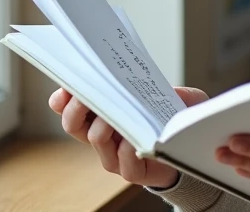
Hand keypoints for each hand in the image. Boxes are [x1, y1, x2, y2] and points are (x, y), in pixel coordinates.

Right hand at [48, 86, 208, 188]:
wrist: (187, 147)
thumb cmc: (170, 117)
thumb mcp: (165, 93)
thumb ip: (155, 83)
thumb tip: (140, 76)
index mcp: (101, 114)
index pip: (68, 107)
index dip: (62, 97)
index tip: (67, 83)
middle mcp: (102, 135)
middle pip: (72, 124)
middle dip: (75, 107)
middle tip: (86, 93)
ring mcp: (114, 155)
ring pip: (95, 138)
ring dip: (102, 123)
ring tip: (116, 112)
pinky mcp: (131, 171)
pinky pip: (122, 161)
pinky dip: (127, 147)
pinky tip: (136, 139)